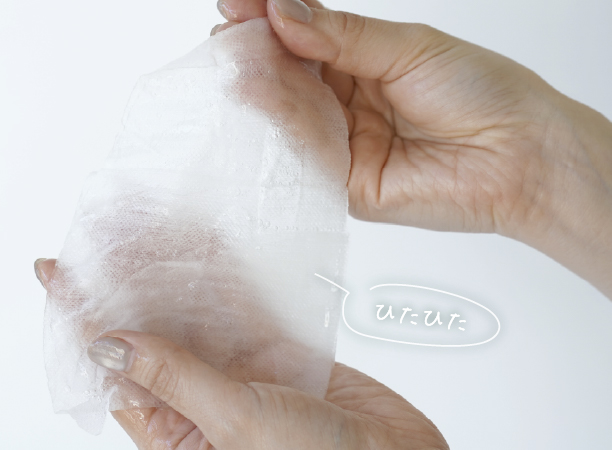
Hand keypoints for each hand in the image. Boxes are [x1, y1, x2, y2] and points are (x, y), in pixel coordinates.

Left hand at [36, 259, 448, 448]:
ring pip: (194, 309)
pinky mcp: (278, 351)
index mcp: (174, 432)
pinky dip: (222, 273)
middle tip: (103, 228)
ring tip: (143, 222)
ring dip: (169, 267)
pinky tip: (203, 244)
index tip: (55, 272)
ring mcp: (239, 371)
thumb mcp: (233, 426)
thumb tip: (109, 344)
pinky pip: (241, 305)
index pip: (111, 365)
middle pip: (149, 327)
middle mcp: (200, 398)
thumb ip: (174, 377)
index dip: (81, 316)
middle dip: (124, 278)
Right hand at [213, 0, 611, 297]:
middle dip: (257, 55)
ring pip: (290, 117)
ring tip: (239, 67)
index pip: (302, 38)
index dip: (269, 19)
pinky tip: (263, 109)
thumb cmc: (480, 91)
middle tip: (232, 35)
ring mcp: (342, 144)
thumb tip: (282, 12)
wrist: (518, 156)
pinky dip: (283, 134)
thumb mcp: (407, 47)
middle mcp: (346, 102)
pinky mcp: (343, 185)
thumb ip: (342, 36)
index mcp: (362, 62)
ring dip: (262, 92)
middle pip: (288, 77)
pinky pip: (305, 159)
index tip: (238, 4)